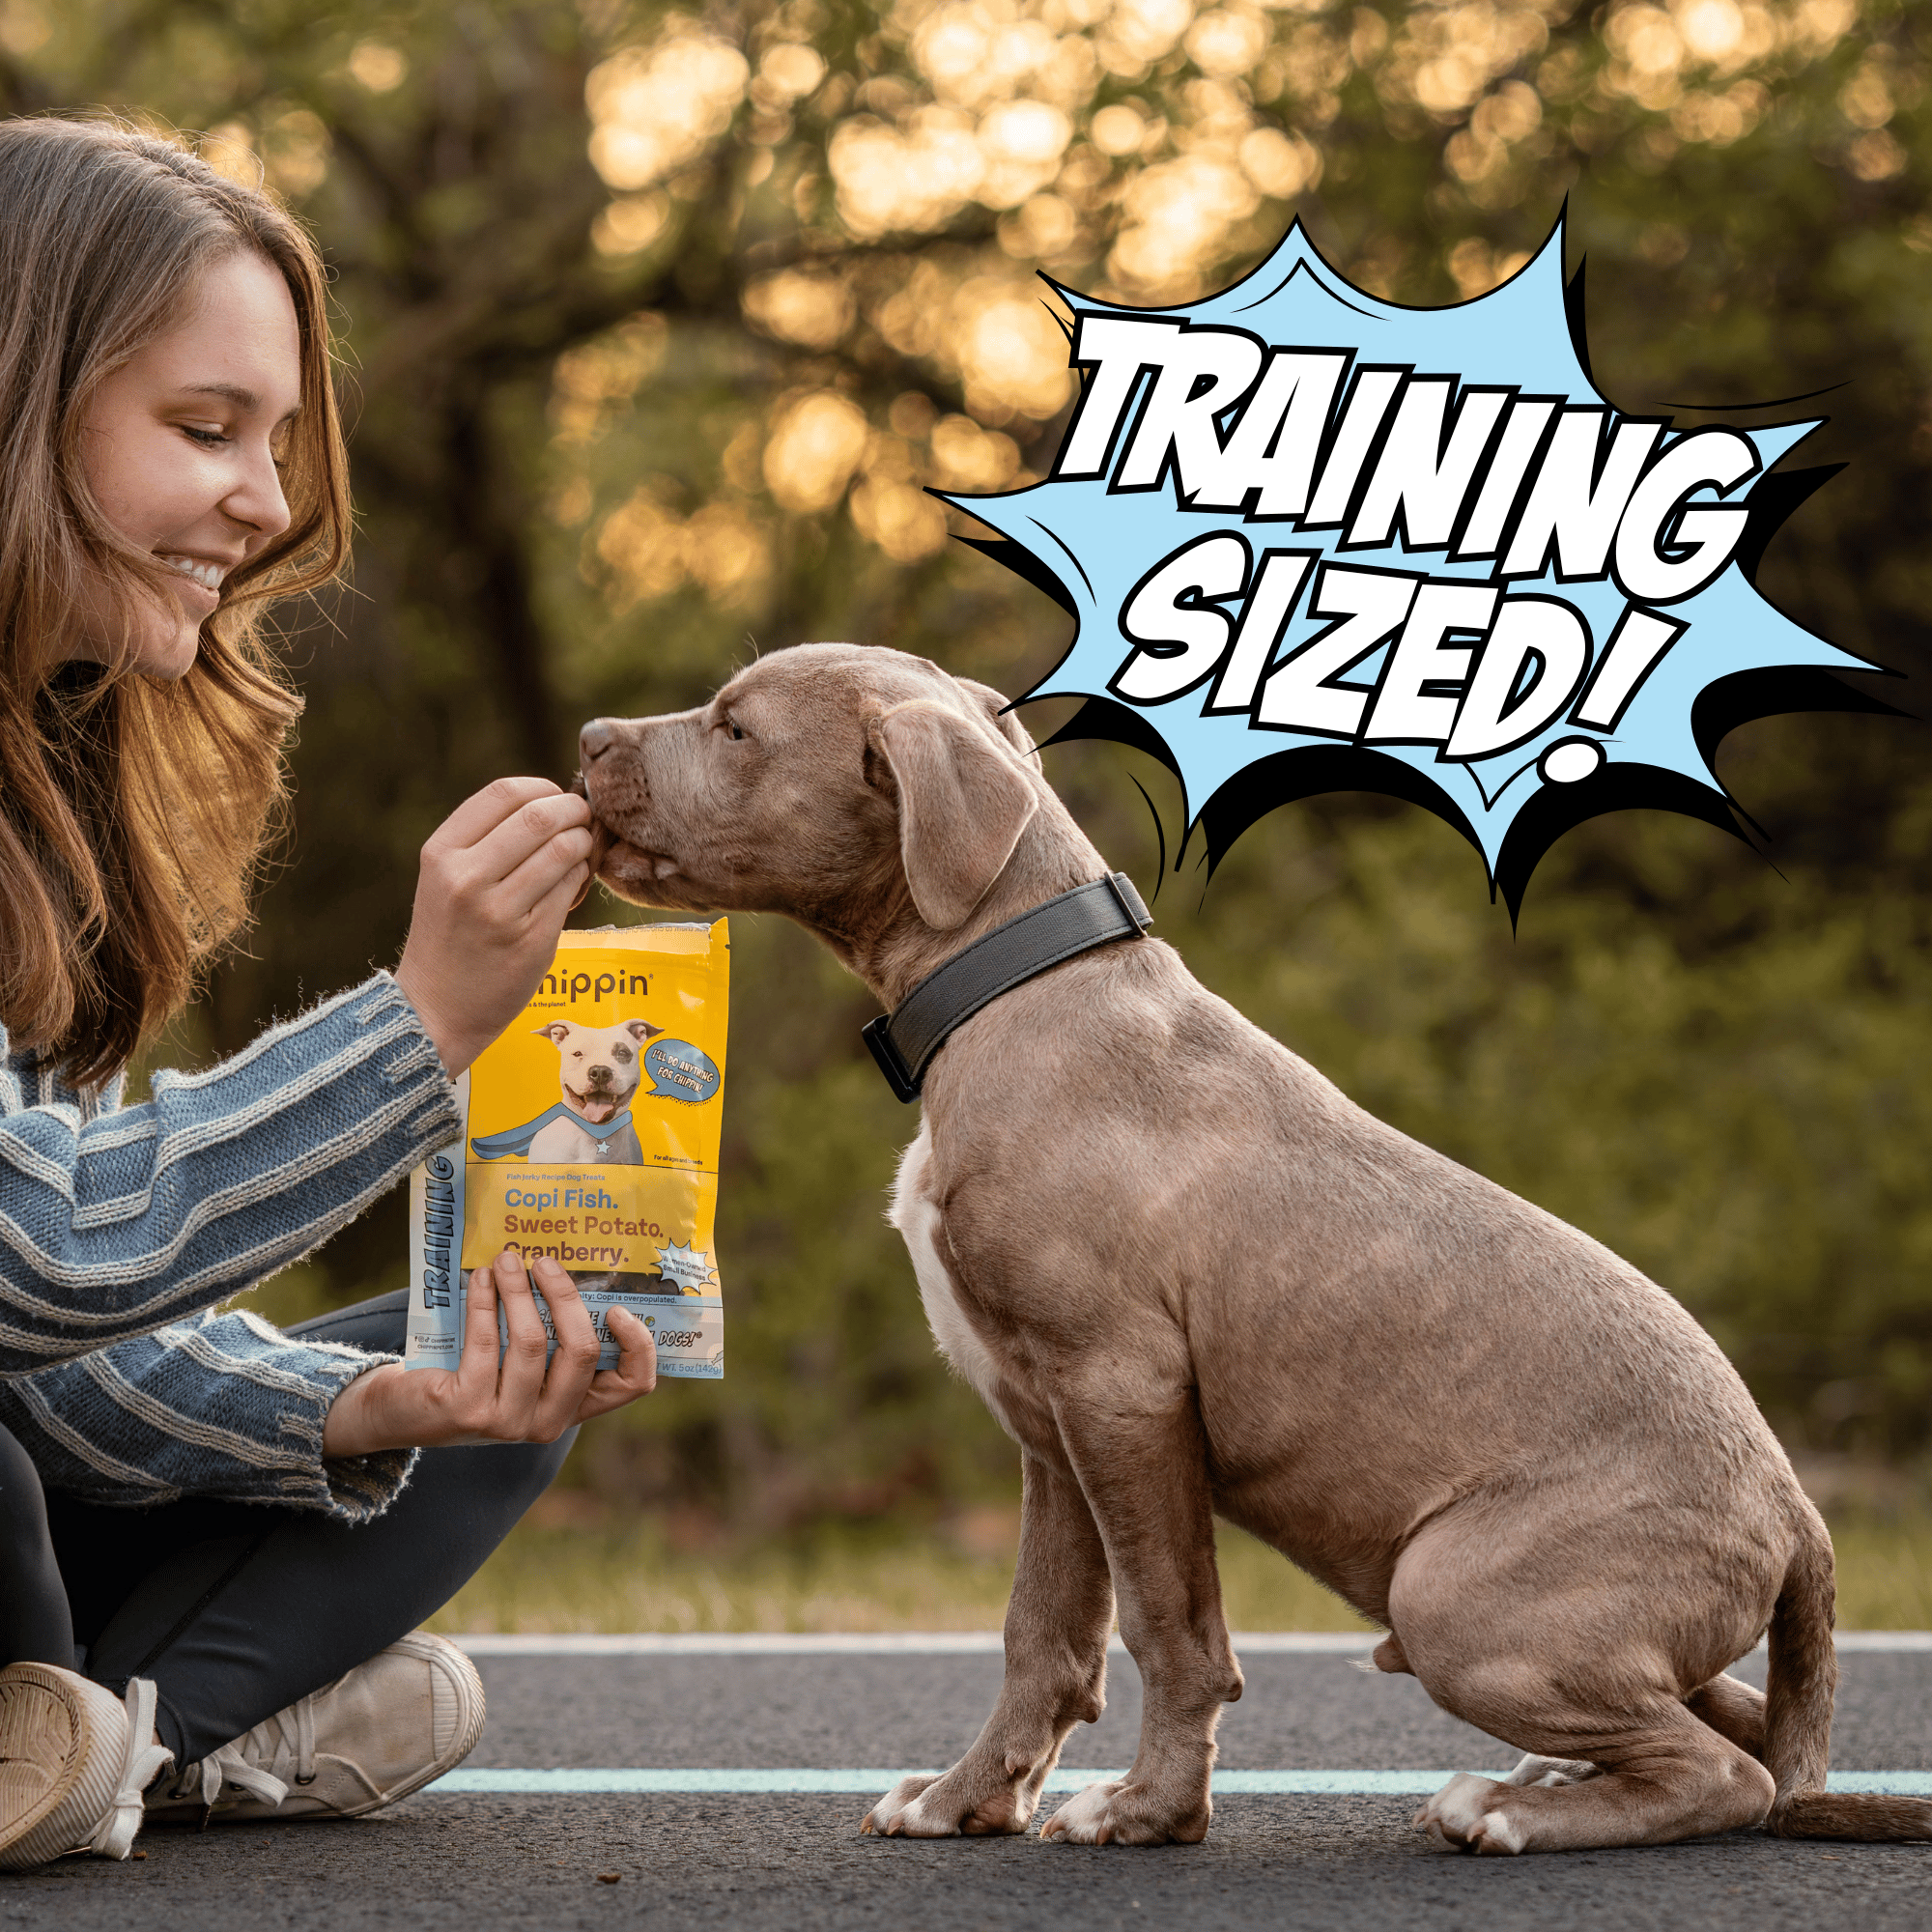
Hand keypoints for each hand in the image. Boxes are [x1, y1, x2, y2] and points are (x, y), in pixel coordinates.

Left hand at [321, 1252, 657, 1457]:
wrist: (405, 1409)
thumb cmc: (473, 1372)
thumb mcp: (522, 1359)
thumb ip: (551, 1331)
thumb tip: (565, 1265)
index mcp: (573, 1406)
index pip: (632, 1384)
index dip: (638, 1345)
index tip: (621, 1307)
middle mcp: (548, 1422)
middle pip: (582, 1351)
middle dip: (564, 1296)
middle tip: (545, 1261)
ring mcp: (509, 1422)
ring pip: (533, 1342)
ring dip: (519, 1290)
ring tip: (507, 1259)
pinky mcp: (469, 1410)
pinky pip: (487, 1342)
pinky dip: (485, 1302)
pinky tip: (481, 1278)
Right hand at [394, 777, 594, 1076]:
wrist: (435, 1009)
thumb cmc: (449, 936)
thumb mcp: (445, 878)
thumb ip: (486, 839)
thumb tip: (554, 800)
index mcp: (441, 853)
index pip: (502, 792)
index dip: (542, 788)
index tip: (556, 796)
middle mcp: (466, 878)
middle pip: (540, 817)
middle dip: (573, 810)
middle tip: (583, 818)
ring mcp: (499, 911)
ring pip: (564, 851)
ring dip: (583, 844)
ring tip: (580, 851)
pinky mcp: (532, 941)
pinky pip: (572, 889)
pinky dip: (582, 877)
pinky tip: (575, 883)